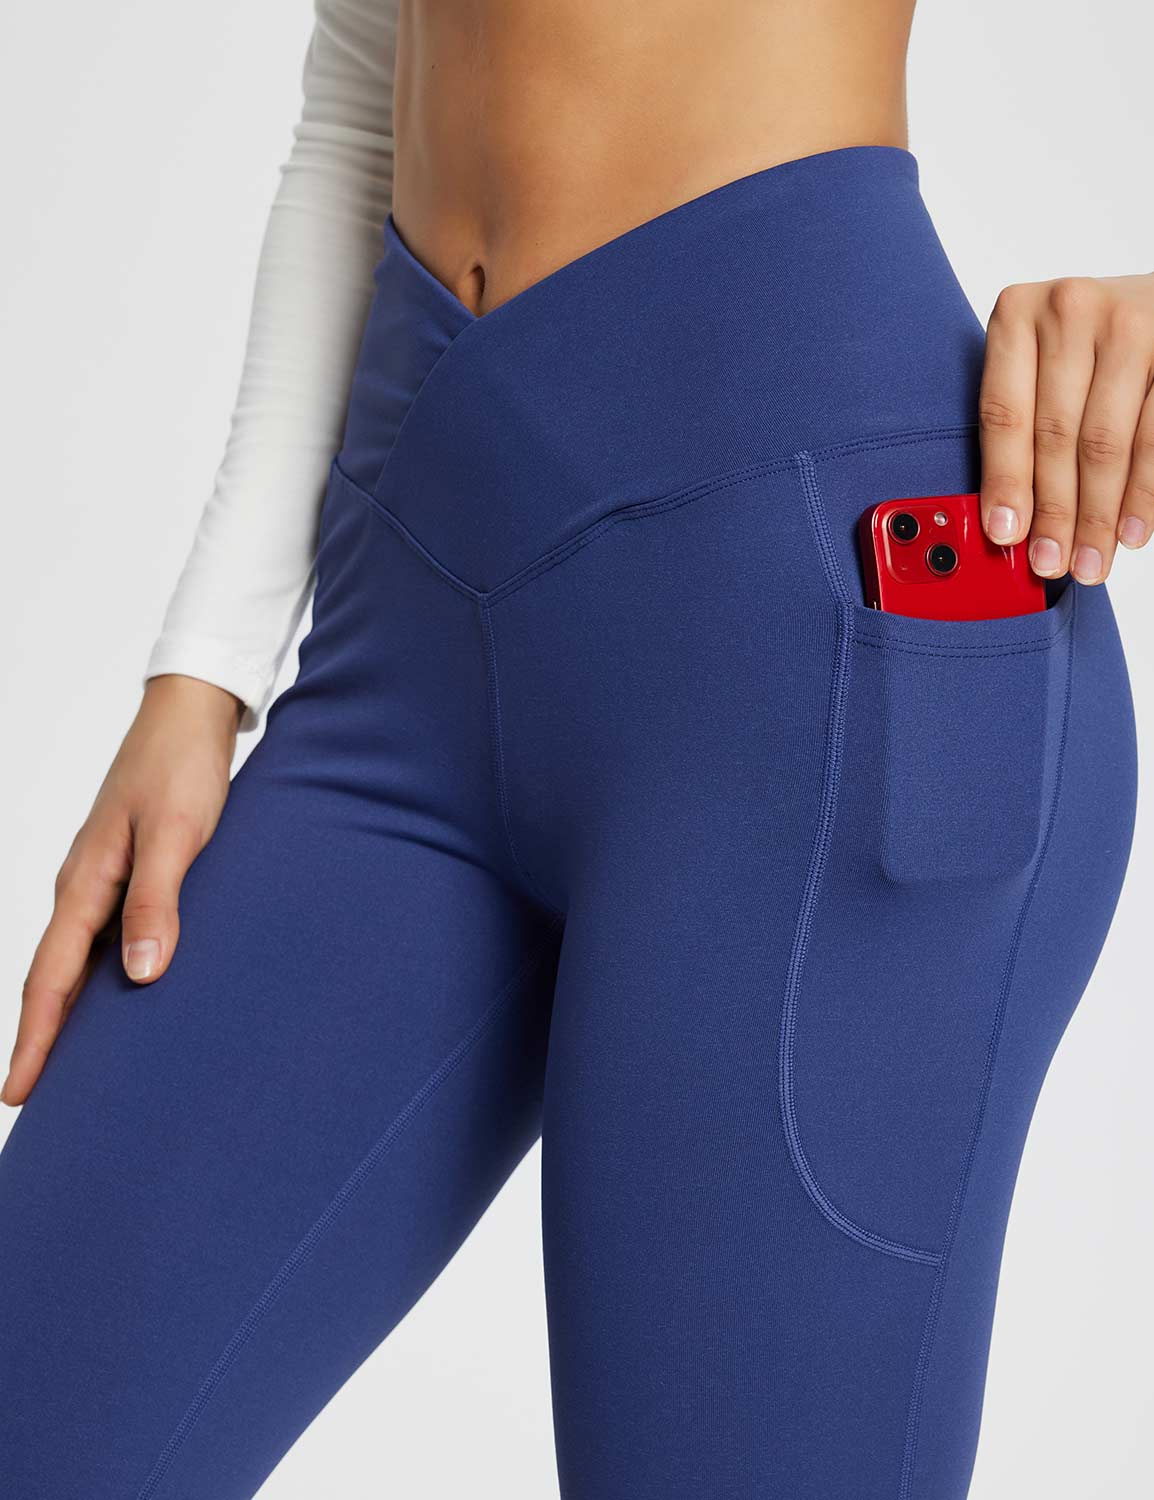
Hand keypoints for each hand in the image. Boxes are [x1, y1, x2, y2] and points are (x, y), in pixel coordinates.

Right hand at [2, 675, 241, 1105]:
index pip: (51, 977)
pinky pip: (102, 936)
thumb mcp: (176, 835)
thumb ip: (158, 901)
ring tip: (72, 1064)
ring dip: (69, 1009)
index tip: (18, 1092)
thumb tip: (141, 975)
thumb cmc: (182, 767)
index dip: (36, 1037)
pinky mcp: (130, 870)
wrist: (192, 713)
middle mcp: (85, 886)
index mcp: (86, 882)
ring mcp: (104, 878)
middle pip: (53, 977)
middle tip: (32, 1098)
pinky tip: (119, 994)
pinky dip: (99, 975)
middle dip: (41, 1037)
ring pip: (75, 959)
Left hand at [978, 272, 1153, 582]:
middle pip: (1056, 436)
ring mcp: (1128, 327)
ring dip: (1097, 515)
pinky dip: (1142, 494)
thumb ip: (1022, 426)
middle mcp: (1070, 310)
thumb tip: (1008, 521)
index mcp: (1017, 314)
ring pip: (1106, 444)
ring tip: (1089, 561)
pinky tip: (1131, 531)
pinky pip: (1153, 438)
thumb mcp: (1039, 366)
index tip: (1004, 534)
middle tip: (1050, 562)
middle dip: (1053, 512)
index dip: (1005, 481)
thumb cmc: (1083, 345)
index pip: (1004, 414)